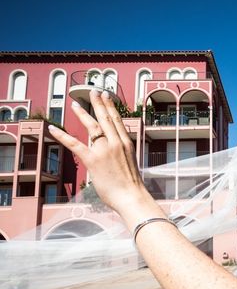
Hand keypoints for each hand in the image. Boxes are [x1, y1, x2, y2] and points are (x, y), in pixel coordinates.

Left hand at [48, 90, 150, 216]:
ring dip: (82, 114)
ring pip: (92, 126)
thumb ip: (121, 154)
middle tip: (93, 91)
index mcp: (125, 144)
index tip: (106, 97)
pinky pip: (74, 144)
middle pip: (105, 118)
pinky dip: (62, 136)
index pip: (117, 120)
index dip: (111, 107)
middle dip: (98, 103)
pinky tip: (53, 128)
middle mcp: (116, 143)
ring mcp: (104, 150)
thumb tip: (114, 153)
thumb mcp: (129, 163)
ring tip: (75, 104)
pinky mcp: (93, 160)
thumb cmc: (131, 185)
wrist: (132, 197)